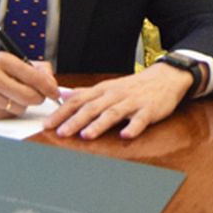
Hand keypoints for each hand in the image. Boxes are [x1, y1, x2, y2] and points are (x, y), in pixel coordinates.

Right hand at [0, 52, 60, 118]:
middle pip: (30, 96)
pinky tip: (0, 101)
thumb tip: (52, 82)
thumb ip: (33, 68)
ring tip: (12, 94)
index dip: (49, 87)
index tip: (55, 92)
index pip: (34, 76)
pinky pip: (9, 114)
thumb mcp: (6, 61)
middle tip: (39, 96)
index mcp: (3, 61)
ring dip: (23, 104)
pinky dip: (10, 109)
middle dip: (39, 98)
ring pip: (21, 107)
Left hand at [44, 63, 193, 138]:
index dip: (62, 112)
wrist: (165, 77)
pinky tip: (126, 135)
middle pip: (92, 107)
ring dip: (99, 124)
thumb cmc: (135, 86)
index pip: (78, 100)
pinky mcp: (149, 110)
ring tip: (86, 135)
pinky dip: (133, 127)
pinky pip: (140, 119)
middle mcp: (115, 95)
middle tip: (61, 133)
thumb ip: (86, 92)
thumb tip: (64, 94)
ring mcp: (132, 102)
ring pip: (113, 113)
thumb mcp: (108, 86)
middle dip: (75, 120)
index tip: (47, 124)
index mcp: (103, 90)